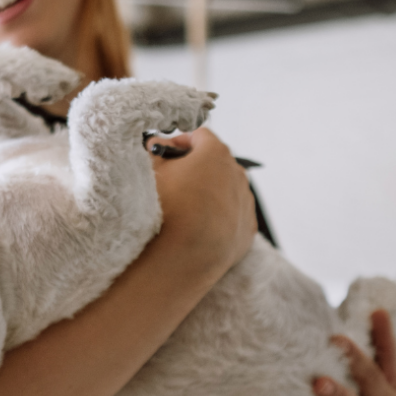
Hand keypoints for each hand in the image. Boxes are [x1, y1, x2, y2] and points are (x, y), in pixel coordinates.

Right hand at [146, 128, 257, 275]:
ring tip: (184, 209)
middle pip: (216, 162)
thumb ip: (154, 150)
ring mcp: (245, 203)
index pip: (199, 136)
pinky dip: (218, 217)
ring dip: (208, 192)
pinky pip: (232, 216)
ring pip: (226, 189)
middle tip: (172, 181)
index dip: (179, 142)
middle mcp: (237, 175)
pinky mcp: (246, 230)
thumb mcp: (149, 171)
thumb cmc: (163, 210)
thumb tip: (157, 144)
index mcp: (216, 154)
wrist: (179, 259)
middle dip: (196, 167)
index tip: (165, 153)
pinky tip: (198, 227)